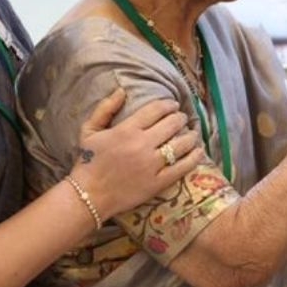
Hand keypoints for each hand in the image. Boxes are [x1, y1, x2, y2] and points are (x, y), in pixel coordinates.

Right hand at [70, 90, 202, 217]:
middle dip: (180, 118)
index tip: (173, 105)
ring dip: (191, 135)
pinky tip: (199, 151)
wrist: (88, 196)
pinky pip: (183, 167)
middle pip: (172, 124)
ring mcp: (152, 165)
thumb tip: (122, 90)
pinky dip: (194, 157)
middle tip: (182, 118)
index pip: (156, 110)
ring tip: (193, 133)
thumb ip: (105, 108)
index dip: (169, 105)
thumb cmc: (87, 162)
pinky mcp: (158, 182)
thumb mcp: (89, 130)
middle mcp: (142, 145)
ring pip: (181, 144)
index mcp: (127, 130)